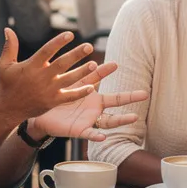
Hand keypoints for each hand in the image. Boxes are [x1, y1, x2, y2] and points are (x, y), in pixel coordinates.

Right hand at [0, 29, 96, 122]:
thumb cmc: (7, 84)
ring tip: (94, 64)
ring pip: (69, 79)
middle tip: (89, 46)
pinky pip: (69, 97)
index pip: (47, 51)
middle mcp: (41, 77)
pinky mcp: (52, 102)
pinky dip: (80, 93)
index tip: (70, 34)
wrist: (8, 109)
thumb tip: (7, 29)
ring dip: (82, 72)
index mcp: (31, 66)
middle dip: (76, 55)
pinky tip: (91, 87)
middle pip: (62, 64)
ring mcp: (48, 90)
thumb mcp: (4, 65)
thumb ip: (10, 47)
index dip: (58, 42)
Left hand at [30, 61, 148, 140]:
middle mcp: (94, 106)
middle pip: (115, 100)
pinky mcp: (79, 131)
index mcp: (89, 92)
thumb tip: (75, 50)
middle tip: (145, 94)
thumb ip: (75, 71)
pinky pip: (89, 134)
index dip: (106, 71)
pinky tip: (103, 137)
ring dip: (121, 119)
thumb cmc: (55, 100)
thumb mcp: (66, 84)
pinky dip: (96, 135)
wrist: (41, 118)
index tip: (115, 63)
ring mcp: (89, 119)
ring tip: (134, 118)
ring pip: (109, 120)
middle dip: (130, 97)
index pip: (98, 76)